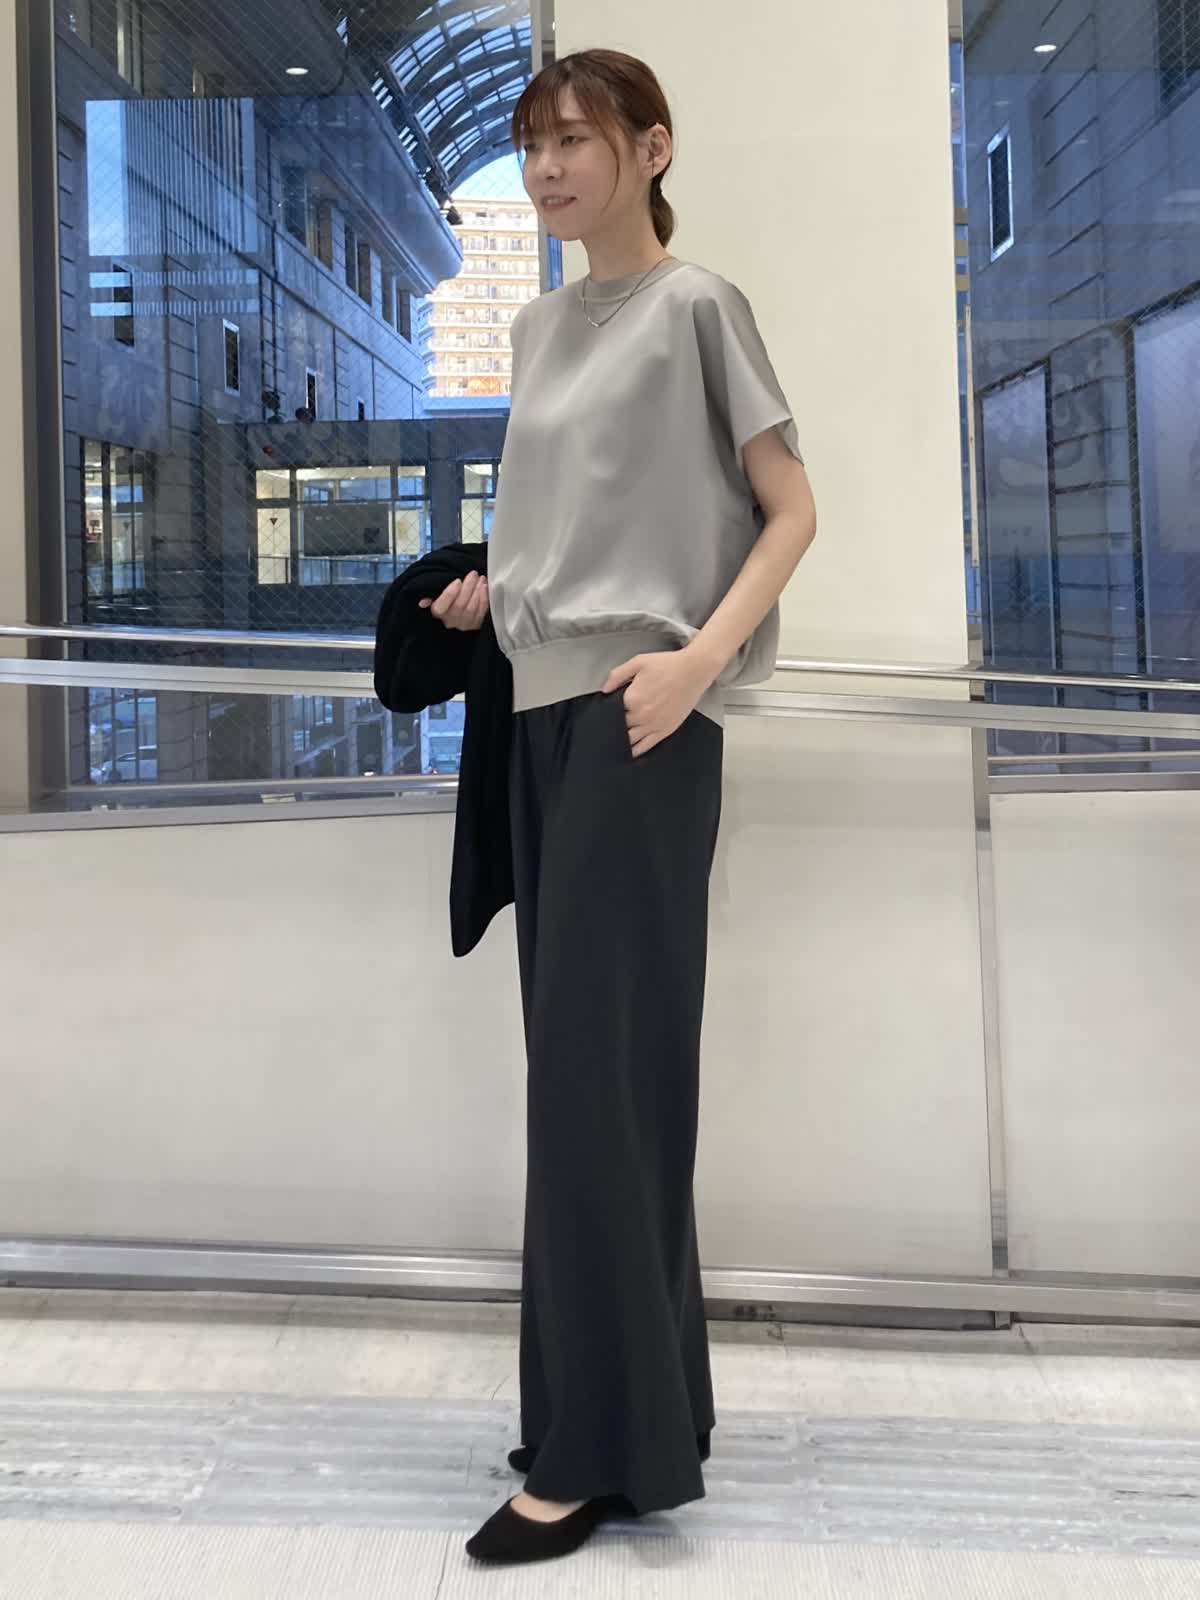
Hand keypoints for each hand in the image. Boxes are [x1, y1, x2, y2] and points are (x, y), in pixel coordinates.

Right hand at [418, 571, 488, 630]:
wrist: (455, 616)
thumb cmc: (445, 601)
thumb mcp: (435, 596)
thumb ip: (430, 595)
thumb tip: (422, 603)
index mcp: (436, 612)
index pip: (442, 605)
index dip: (450, 593)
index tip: (457, 581)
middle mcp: (449, 621)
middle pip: (459, 605)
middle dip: (468, 587)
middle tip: (473, 574)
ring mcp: (462, 625)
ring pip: (471, 609)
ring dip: (477, 592)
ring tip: (480, 579)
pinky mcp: (474, 626)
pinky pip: (481, 613)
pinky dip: (484, 600)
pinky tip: (485, 588)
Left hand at [602, 648, 718, 757]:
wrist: (694, 671)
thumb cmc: (667, 665)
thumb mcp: (638, 662)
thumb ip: (617, 675)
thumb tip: (604, 690)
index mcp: (632, 699)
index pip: (610, 713)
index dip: (606, 712)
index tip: (603, 712)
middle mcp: (641, 716)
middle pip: (618, 729)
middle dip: (612, 728)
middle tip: (607, 728)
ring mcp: (653, 725)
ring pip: (630, 741)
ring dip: (621, 743)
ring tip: (615, 742)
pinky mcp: (665, 730)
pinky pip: (646, 746)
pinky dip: (636, 751)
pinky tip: (630, 752)